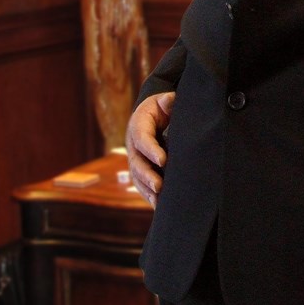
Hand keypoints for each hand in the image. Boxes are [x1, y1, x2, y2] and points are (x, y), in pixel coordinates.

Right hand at [125, 91, 173, 207]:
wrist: (154, 115)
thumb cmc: (162, 108)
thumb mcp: (163, 101)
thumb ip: (168, 101)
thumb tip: (170, 99)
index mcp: (138, 125)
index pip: (142, 138)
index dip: (151, 150)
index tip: (163, 160)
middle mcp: (133, 144)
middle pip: (137, 162)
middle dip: (147, 175)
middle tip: (159, 186)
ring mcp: (135, 158)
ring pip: (137, 176)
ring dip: (147, 189)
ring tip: (159, 200)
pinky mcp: (140, 169)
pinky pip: (141, 184)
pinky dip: (149, 195)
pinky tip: (158, 206)